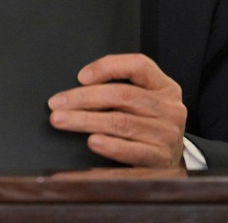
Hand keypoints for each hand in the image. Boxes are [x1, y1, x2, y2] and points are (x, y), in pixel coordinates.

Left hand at [47, 53, 186, 167]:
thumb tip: (79, 86)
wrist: (170, 161)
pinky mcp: (160, 158)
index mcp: (164, 86)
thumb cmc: (148, 125)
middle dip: (84, 98)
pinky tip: (91, 141)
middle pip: (123, 95)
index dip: (107, 67)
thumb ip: (120, 89)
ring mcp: (166, 133)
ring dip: (86, 120)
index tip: (80, 77)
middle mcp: (169, 108)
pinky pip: (132, 150)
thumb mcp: (144, 100)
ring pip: (121, 122)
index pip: (138, 65)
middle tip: (56, 104)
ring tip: (62, 120)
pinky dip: (109, 146)